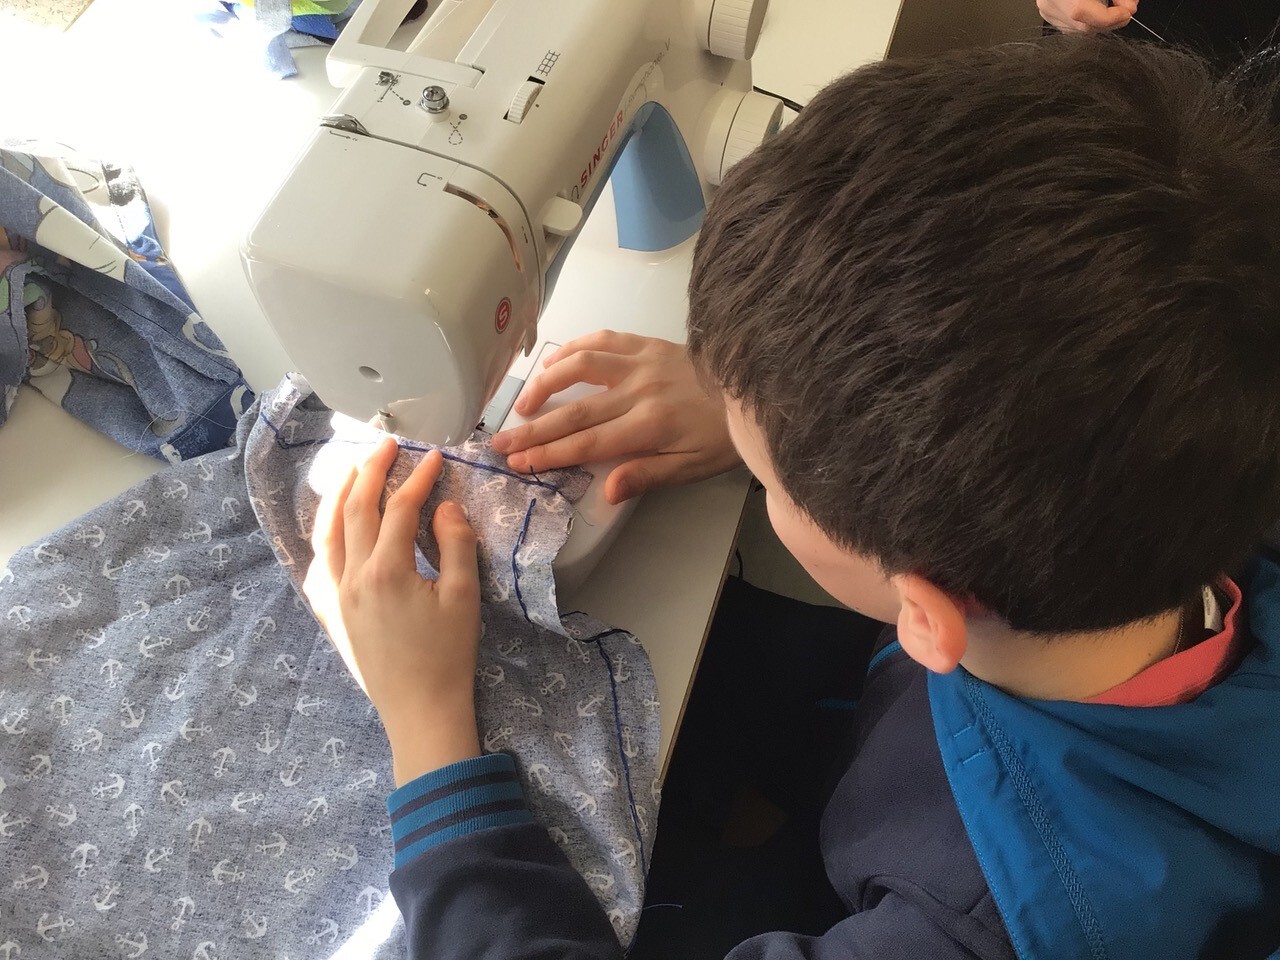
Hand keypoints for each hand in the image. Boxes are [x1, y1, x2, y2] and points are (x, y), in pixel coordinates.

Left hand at [304, 436, 482, 784]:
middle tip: (385, 445)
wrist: (420, 710)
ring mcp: (334, 595)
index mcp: (387, 571)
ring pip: (326, 532)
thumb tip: (443, 506)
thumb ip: (455, 544)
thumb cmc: (448, 655)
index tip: (433, 456)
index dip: (416, 478)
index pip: (399, 509)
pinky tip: (333, 526)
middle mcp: (351, 577)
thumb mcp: (463, 597)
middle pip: (355, 510)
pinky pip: (318, 563)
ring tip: (353, 470)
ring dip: (339, 494)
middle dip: (369, 471)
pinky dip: (324, 534)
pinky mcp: (331, 613)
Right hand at [491, 331, 741, 502]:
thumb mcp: (691, 468)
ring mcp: (642, 360)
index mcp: (650, 425)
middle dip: (533, 429)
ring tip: (522, 404)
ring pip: (581, 365)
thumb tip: (606, 491)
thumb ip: (648, 476)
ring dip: (546, 383)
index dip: (549, 454)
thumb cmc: (723, 437)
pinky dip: (574, 347)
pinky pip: (603, 338)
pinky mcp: (648, 342)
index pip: (587, 443)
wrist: (757, 390)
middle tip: (499, 443)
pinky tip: (555, 361)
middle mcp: (639, 389)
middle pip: (575, 410)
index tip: (517, 463)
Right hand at [1038, 0, 1135, 31]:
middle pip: (1083, 26)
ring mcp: (1048, 10)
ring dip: (1099, 21)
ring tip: (1109, 4)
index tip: (1127, 11)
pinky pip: (1071, 25)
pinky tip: (1095, 6)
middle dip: (1109, 21)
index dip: (1110, 17)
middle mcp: (1051, 2)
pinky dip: (1087, 20)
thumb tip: (1128, 8)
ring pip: (1078, 29)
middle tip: (1124, 8)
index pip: (1082, 13)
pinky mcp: (1049, 13)